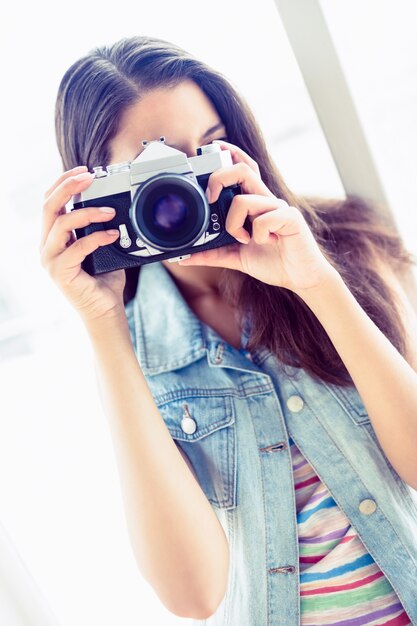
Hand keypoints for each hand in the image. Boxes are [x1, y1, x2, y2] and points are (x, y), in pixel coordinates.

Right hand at [40, 166, 125, 322]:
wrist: (105, 310)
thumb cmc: (104, 279)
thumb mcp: (101, 246)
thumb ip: (99, 226)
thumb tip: (114, 204)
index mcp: (53, 237)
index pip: (50, 201)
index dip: (63, 182)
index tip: (84, 170)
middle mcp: (47, 246)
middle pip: (48, 206)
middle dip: (68, 186)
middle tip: (90, 176)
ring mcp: (50, 260)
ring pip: (61, 223)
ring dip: (87, 212)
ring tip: (110, 212)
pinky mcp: (60, 272)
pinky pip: (77, 247)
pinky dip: (97, 238)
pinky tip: (113, 235)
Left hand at [179, 140, 336, 292]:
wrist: (300, 277)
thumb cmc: (272, 262)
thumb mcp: (235, 257)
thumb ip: (212, 254)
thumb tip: (185, 257)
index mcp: (254, 203)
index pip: (242, 167)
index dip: (229, 152)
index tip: (212, 148)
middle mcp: (266, 200)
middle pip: (242, 169)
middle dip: (219, 178)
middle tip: (210, 199)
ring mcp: (278, 207)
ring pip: (244, 200)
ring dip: (234, 224)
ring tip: (243, 239)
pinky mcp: (290, 218)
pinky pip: (264, 219)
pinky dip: (258, 235)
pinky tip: (266, 243)